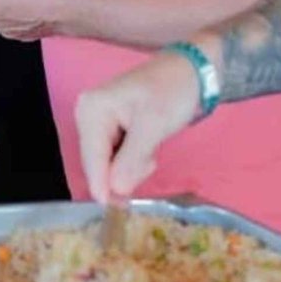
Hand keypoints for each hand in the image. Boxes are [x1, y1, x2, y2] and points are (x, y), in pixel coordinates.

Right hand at [74, 51, 200, 200]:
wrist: (192, 71)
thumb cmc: (172, 92)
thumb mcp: (154, 125)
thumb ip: (131, 159)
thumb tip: (115, 190)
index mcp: (91, 110)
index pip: (92, 158)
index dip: (102, 186)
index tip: (116, 210)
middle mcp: (88, 115)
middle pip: (97, 162)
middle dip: (121, 173)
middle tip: (150, 165)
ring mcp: (99, 121)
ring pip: (108, 162)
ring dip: (130, 167)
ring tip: (152, 154)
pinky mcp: (112, 127)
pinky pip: (116, 156)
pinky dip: (133, 160)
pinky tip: (148, 150)